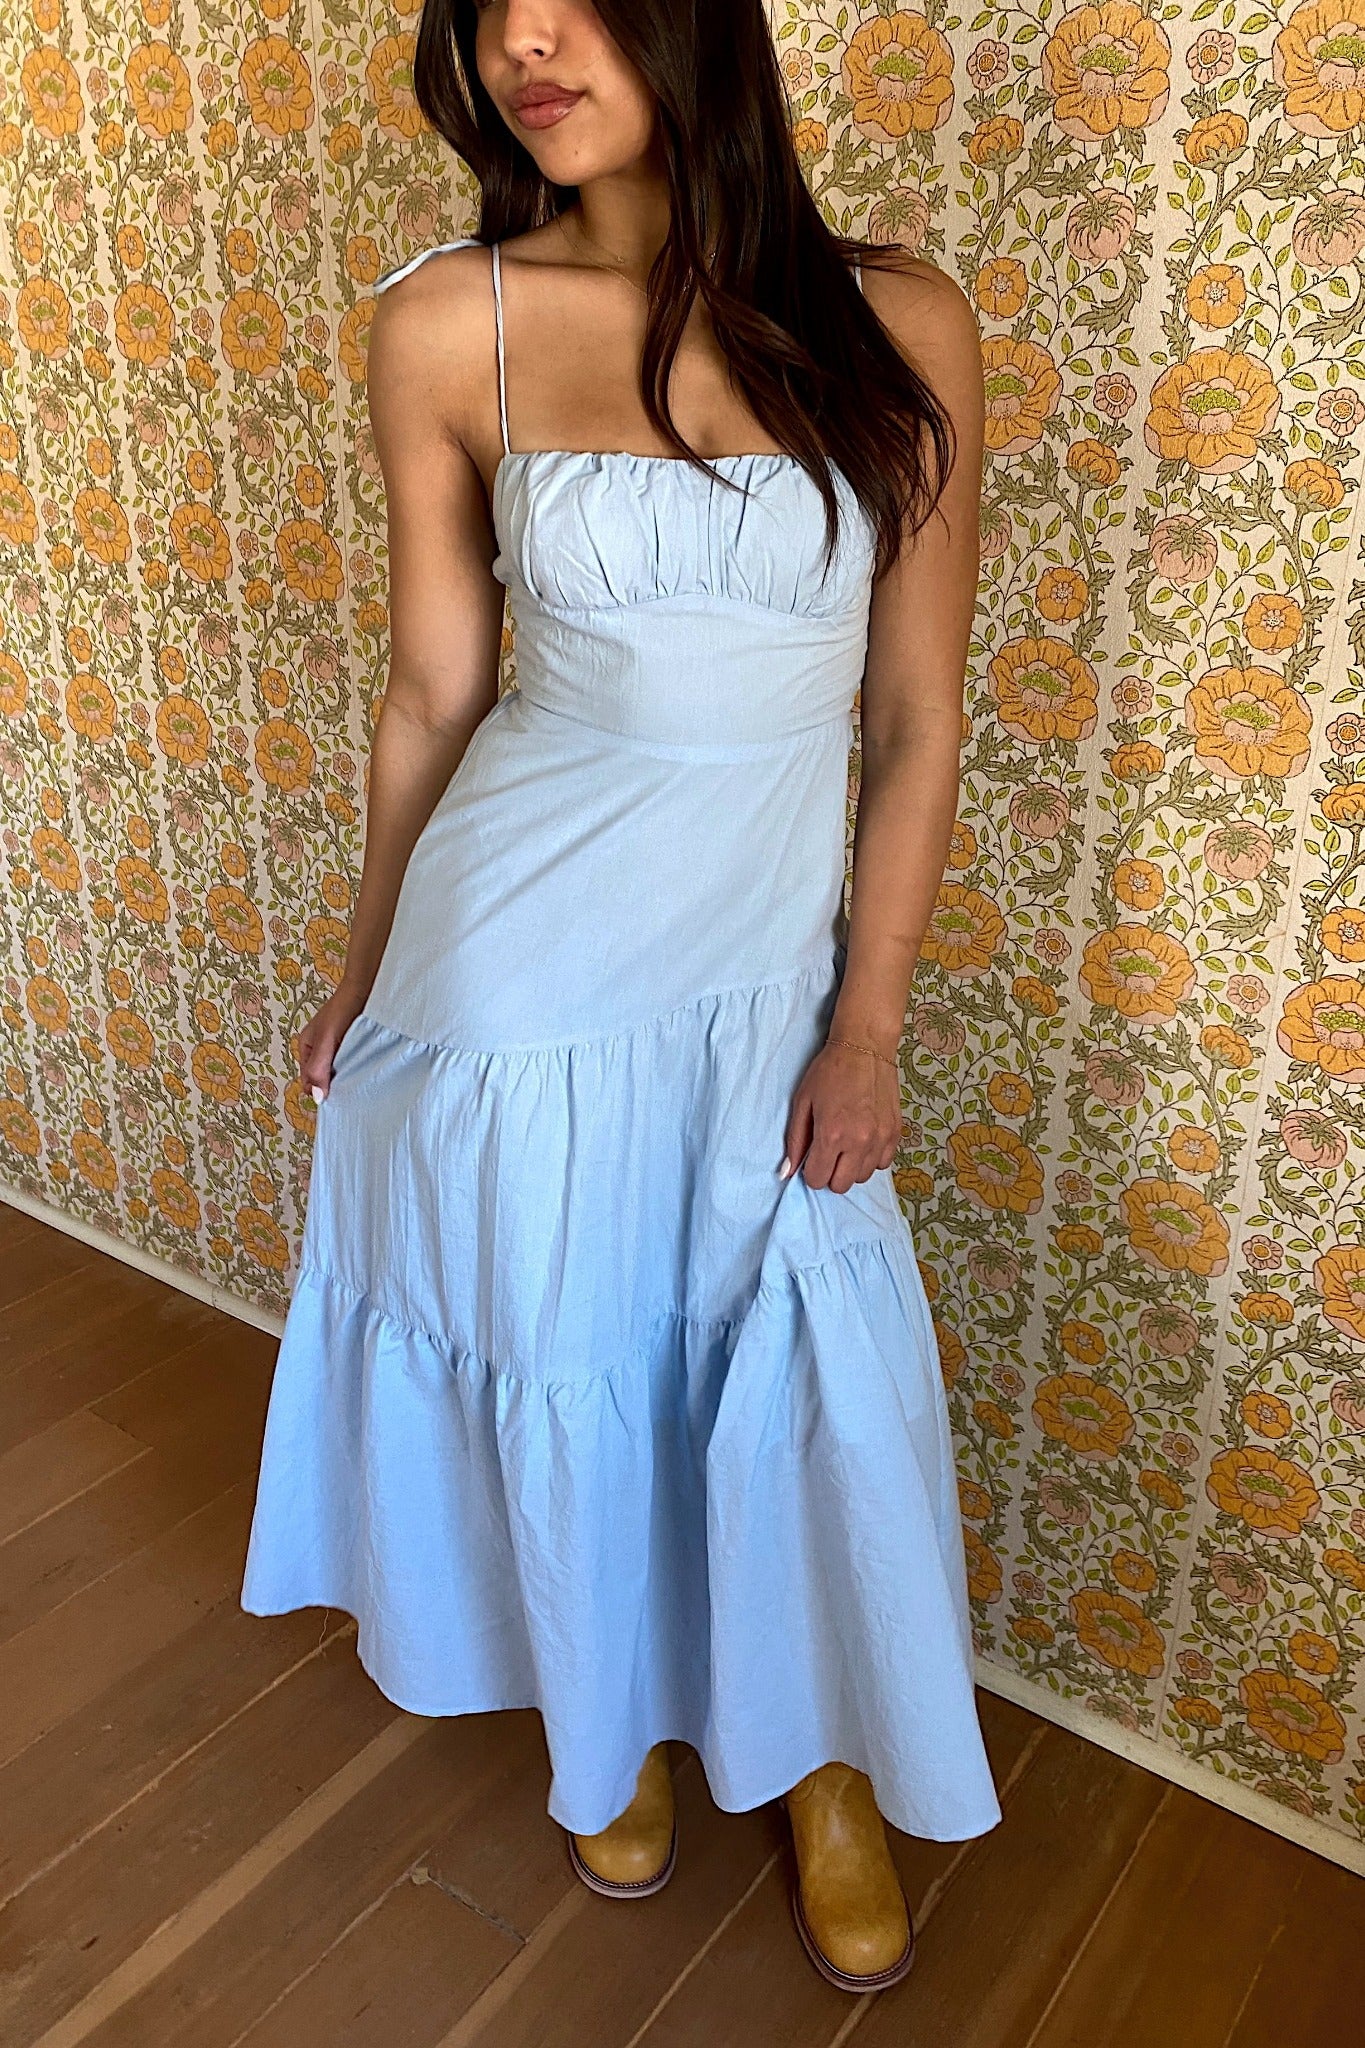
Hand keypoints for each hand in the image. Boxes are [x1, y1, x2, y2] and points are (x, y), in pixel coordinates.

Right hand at [297, 985, 367, 1102]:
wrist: (367, 988)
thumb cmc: (344, 1007)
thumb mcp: (327, 1039)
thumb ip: (319, 1067)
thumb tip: (316, 1096)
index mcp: (307, 1048)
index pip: (309, 1082)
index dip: (321, 1091)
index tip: (337, 1098)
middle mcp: (320, 1051)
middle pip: (323, 1079)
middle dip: (335, 1087)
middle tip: (351, 1091)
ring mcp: (337, 1049)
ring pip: (338, 1074)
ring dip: (348, 1079)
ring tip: (360, 1080)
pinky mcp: (353, 1047)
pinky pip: (352, 1065)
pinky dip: (358, 1070)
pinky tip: (366, 1071)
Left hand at [780, 1038, 901, 1194]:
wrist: (865, 1048)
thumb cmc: (829, 1072)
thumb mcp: (803, 1102)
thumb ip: (795, 1141)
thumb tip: (787, 1173)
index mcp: (831, 1134)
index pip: (817, 1180)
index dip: (810, 1171)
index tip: (811, 1156)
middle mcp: (858, 1142)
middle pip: (841, 1185)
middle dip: (830, 1173)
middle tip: (828, 1152)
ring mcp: (880, 1139)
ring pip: (862, 1177)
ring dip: (850, 1167)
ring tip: (847, 1144)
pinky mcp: (895, 1133)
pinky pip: (882, 1164)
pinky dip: (871, 1158)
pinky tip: (863, 1140)